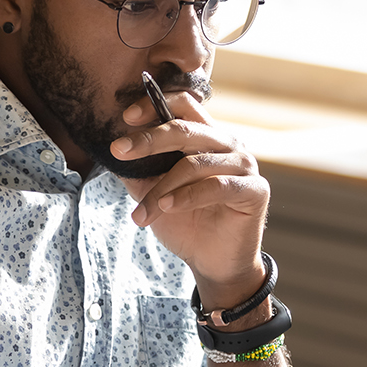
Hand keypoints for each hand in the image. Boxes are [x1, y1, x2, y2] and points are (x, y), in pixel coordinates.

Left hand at [112, 91, 268, 307]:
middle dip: (148, 140)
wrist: (211, 262)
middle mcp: (227, 144)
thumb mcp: (153, 192)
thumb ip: (138, 170)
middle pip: (185, 128)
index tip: (126, 117)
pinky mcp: (254, 189)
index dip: (155, 104)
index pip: (184, 105)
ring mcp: (243, 165)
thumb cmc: (185, 222)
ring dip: (161, 187)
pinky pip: (216, 186)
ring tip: (141, 212)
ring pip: (194, 163)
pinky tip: (166, 207)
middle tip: (118, 151)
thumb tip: (111, 150)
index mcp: (206, 136)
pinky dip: (186, 197)